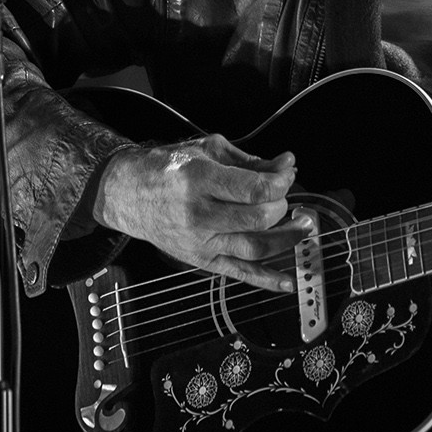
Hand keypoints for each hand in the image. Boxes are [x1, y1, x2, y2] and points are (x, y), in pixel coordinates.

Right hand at [95, 134, 307, 292]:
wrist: (128, 193)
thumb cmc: (168, 168)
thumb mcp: (207, 150)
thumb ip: (250, 160)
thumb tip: (287, 165)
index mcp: (199, 180)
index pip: (255, 189)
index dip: (281, 182)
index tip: (287, 174)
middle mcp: (199, 214)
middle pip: (259, 218)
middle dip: (282, 206)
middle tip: (285, 197)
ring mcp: (199, 242)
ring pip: (255, 247)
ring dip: (286, 239)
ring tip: (303, 226)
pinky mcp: (200, 260)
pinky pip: (239, 273)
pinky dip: (266, 280)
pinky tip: (288, 282)